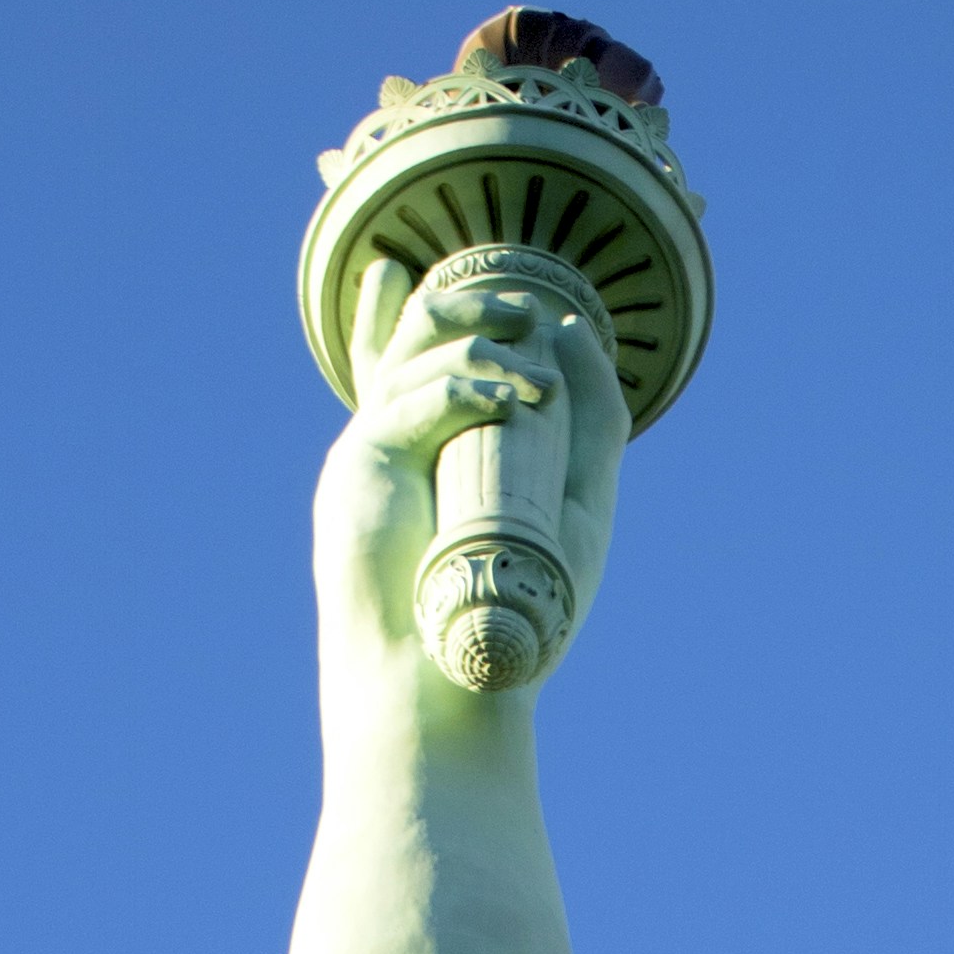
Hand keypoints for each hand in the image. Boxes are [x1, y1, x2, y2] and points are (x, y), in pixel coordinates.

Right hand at [316, 262, 628, 695]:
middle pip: (411, 335)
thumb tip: (573, 329)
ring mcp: (370, 451)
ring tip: (538, 382)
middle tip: (528, 309)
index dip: (397, 313)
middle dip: (471, 302)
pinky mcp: (364, 466)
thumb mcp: (575, 501)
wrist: (451, 683)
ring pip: (416, 351)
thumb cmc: (512, 612)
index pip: (404, 366)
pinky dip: (470, 387)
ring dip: (483, 345)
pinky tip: (517, 399)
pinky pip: (412, 398)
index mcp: (424, 456)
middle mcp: (390, 444)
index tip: (403, 271)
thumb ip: (589, 421)